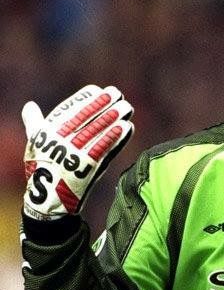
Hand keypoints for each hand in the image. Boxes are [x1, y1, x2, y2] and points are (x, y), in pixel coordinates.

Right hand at [22, 84, 133, 220]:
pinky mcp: (88, 167)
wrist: (48, 198)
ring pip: (98, 132)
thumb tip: (30, 106)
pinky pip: (105, 149)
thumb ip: (34, 122)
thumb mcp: (34, 143)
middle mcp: (61, 141)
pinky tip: (127, 127)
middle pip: (87, 118)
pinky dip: (117, 138)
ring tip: (127, 108)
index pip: (71, 108)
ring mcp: (76, 154)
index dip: (87, 98)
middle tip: (118, 94)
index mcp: (49, 131)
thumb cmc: (41, 167)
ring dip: (114, 118)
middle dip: (104, 104)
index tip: (101, 90)